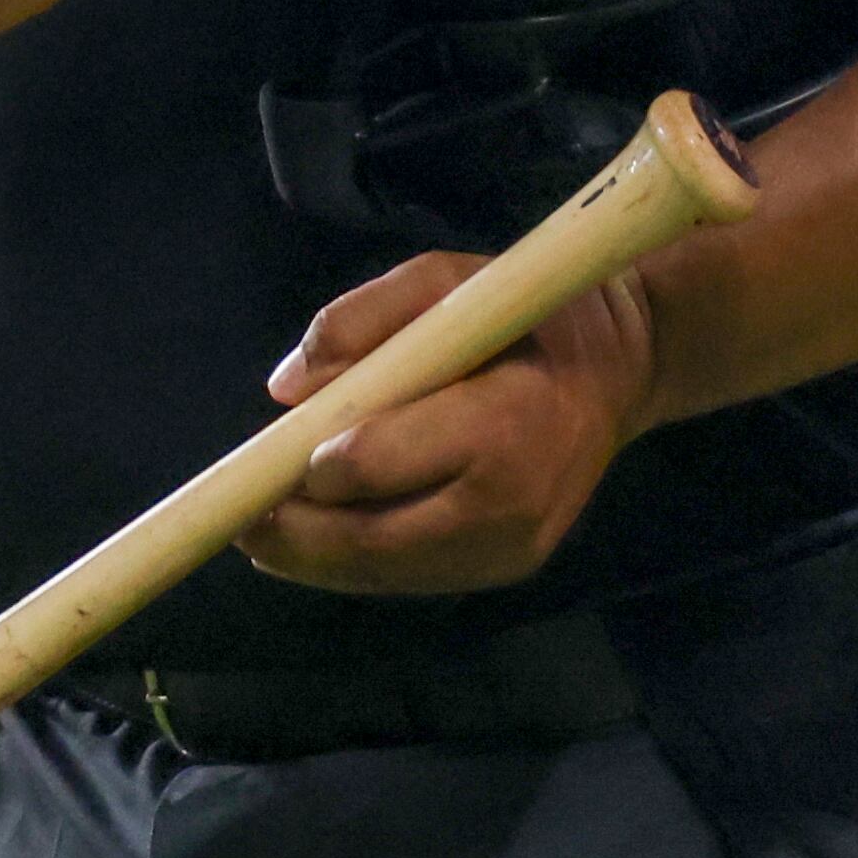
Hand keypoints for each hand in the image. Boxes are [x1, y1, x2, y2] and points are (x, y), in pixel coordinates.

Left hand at [236, 252, 664, 594]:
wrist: (620, 371)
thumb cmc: (529, 313)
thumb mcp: (451, 280)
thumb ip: (365, 319)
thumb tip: (285, 388)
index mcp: (504, 422)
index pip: (378, 463)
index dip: (315, 464)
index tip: (271, 454)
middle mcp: (511, 503)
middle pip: (374, 538)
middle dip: (297, 534)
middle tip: (237, 518)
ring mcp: (512, 549)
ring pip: (387, 571)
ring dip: (315, 562)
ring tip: (260, 538)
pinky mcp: (507, 570)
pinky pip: (413, 577)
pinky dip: (356, 566)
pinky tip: (314, 548)